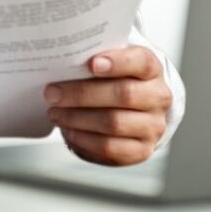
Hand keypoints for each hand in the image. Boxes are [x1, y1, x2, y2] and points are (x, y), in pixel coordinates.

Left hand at [43, 45, 171, 165]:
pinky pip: (110, 147)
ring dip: (78, 118)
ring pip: (114, 123)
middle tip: (53, 93)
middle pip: (123, 94)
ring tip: (56, 113)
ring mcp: (153, 126)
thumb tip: (62, 62)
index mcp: (152, 70)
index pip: (142, 62)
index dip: (118, 62)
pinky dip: (84, 139)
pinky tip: (69, 130)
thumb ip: (94, 61)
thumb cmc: (115, 82)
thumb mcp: (110, 65)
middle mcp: (158, 97)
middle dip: (82, 94)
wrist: (133, 112)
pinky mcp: (142, 150)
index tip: (92, 63)